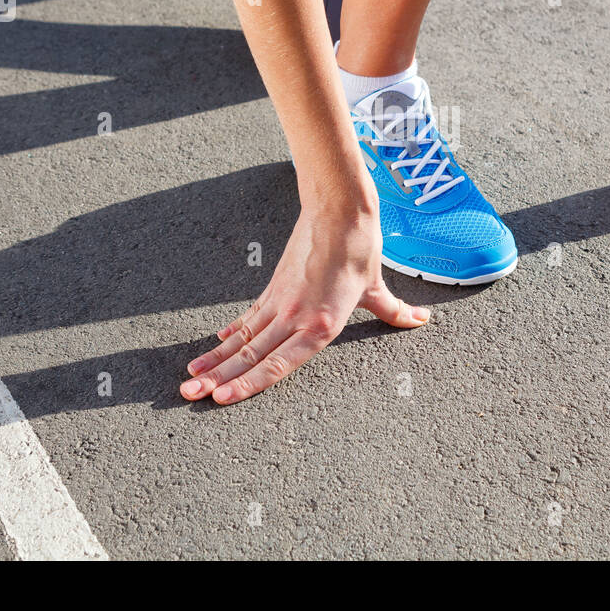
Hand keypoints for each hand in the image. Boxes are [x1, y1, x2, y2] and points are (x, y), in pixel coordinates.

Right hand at [181, 202, 429, 404]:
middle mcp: (296, 318)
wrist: (339, 211)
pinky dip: (229, 335)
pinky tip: (213, 348)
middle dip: (218, 379)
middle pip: (250, 355)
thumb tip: (421, 320)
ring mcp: (280, 303)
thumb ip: (394, 311)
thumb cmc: (360, 250)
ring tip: (189, 377)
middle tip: (188, 394)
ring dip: (214, 360)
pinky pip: (248, 318)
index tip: (222, 399)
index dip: (248, 384)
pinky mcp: (273, 288)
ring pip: (242, 340)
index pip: (278, 364)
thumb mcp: (377, 288)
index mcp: (322, 325)